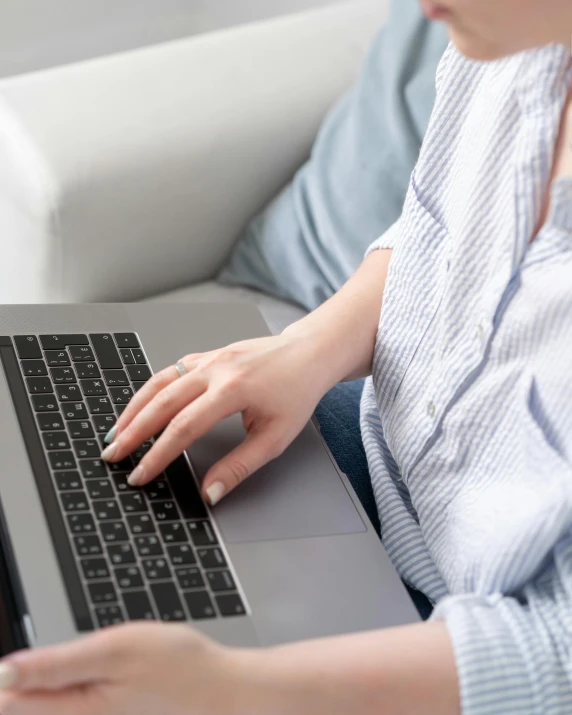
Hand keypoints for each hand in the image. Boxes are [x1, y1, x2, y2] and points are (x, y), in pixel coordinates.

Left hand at [0, 622, 259, 714]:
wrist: (222, 693)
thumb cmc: (177, 668)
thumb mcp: (115, 651)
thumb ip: (56, 664)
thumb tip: (5, 672)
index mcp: (72, 711)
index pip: (9, 702)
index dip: (7, 678)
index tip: (14, 661)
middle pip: (27, 706)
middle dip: (29, 678)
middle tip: (58, 656)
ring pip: (51, 705)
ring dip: (50, 683)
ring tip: (81, 662)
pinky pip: (73, 706)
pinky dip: (70, 691)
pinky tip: (94, 676)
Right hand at [101, 333, 334, 503]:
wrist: (307, 354)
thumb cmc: (296, 393)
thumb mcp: (275, 438)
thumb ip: (240, 466)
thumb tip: (210, 492)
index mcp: (233, 390)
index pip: (184, 427)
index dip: (158, 455)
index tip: (141, 475)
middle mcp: (216, 369)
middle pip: (162, 403)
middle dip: (133, 432)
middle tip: (113, 456)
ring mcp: (209, 359)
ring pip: (159, 382)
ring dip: (134, 408)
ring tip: (116, 433)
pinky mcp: (206, 355)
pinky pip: (170, 372)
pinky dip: (150, 390)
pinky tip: (140, 407)